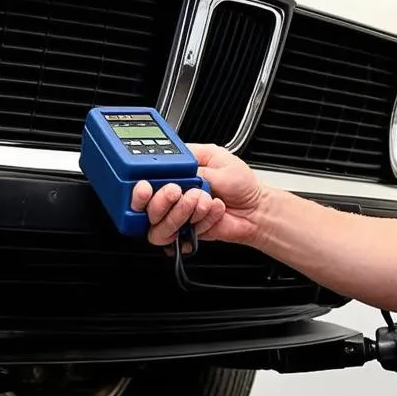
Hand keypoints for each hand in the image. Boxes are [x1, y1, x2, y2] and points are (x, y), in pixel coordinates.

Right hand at [131, 143, 264, 248]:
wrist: (256, 209)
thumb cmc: (241, 183)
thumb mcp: (219, 159)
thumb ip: (191, 166)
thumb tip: (172, 172)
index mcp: (176, 171)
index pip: (145, 178)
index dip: (140, 184)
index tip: (146, 185)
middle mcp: (173, 193)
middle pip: (146, 205)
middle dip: (160, 201)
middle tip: (177, 192)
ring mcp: (178, 215)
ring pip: (158, 225)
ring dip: (180, 213)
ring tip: (202, 201)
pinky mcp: (186, 232)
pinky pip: (179, 236)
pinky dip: (199, 223)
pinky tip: (212, 212)